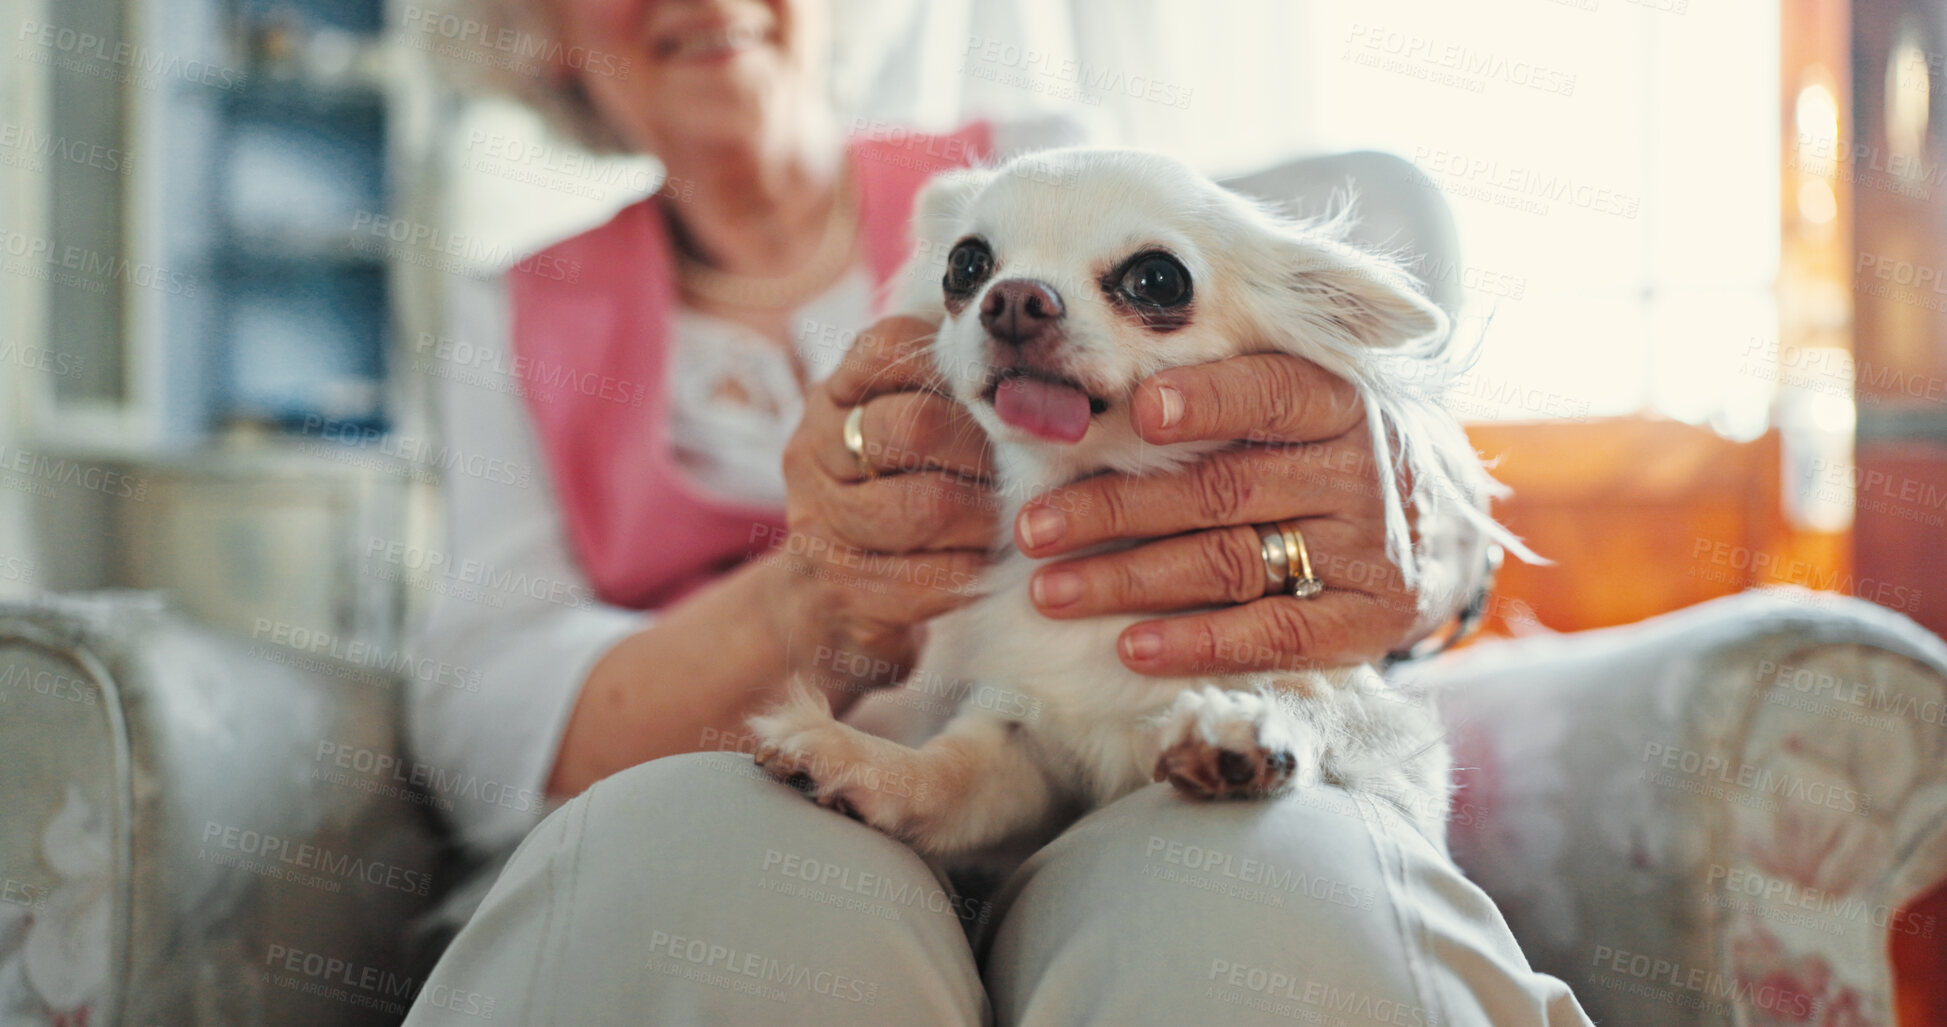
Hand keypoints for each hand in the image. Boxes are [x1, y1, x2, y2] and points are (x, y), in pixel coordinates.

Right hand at [770, 316, 996, 709]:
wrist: (821, 602)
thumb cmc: (885, 497)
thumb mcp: (892, 433)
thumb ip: (941, 395)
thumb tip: (1033, 382)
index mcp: (830, 398)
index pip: (888, 349)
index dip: (958, 371)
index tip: (1002, 400)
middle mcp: (812, 451)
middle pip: (917, 427)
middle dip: (986, 452)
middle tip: (1027, 470)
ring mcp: (821, 522)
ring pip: (929, 506)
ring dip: (990, 516)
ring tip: (1018, 520)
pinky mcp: (844, 588)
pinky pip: (933, 575)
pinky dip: (978, 569)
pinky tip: (993, 565)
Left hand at [1012, 353, 1457, 674]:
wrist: (1428, 526)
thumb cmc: (1313, 449)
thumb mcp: (1288, 403)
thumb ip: (1210, 393)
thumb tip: (1071, 406)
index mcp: (1338, 398)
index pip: (1271, 391)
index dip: (1205, 401)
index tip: (1139, 410)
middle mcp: (1360, 471)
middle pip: (1224, 488)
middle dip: (1116, 507)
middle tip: (1033, 526)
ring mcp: (1368, 551)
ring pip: (1232, 562)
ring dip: (1129, 579)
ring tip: (1051, 590)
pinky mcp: (1367, 622)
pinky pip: (1274, 637)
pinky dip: (1197, 643)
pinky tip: (1132, 647)